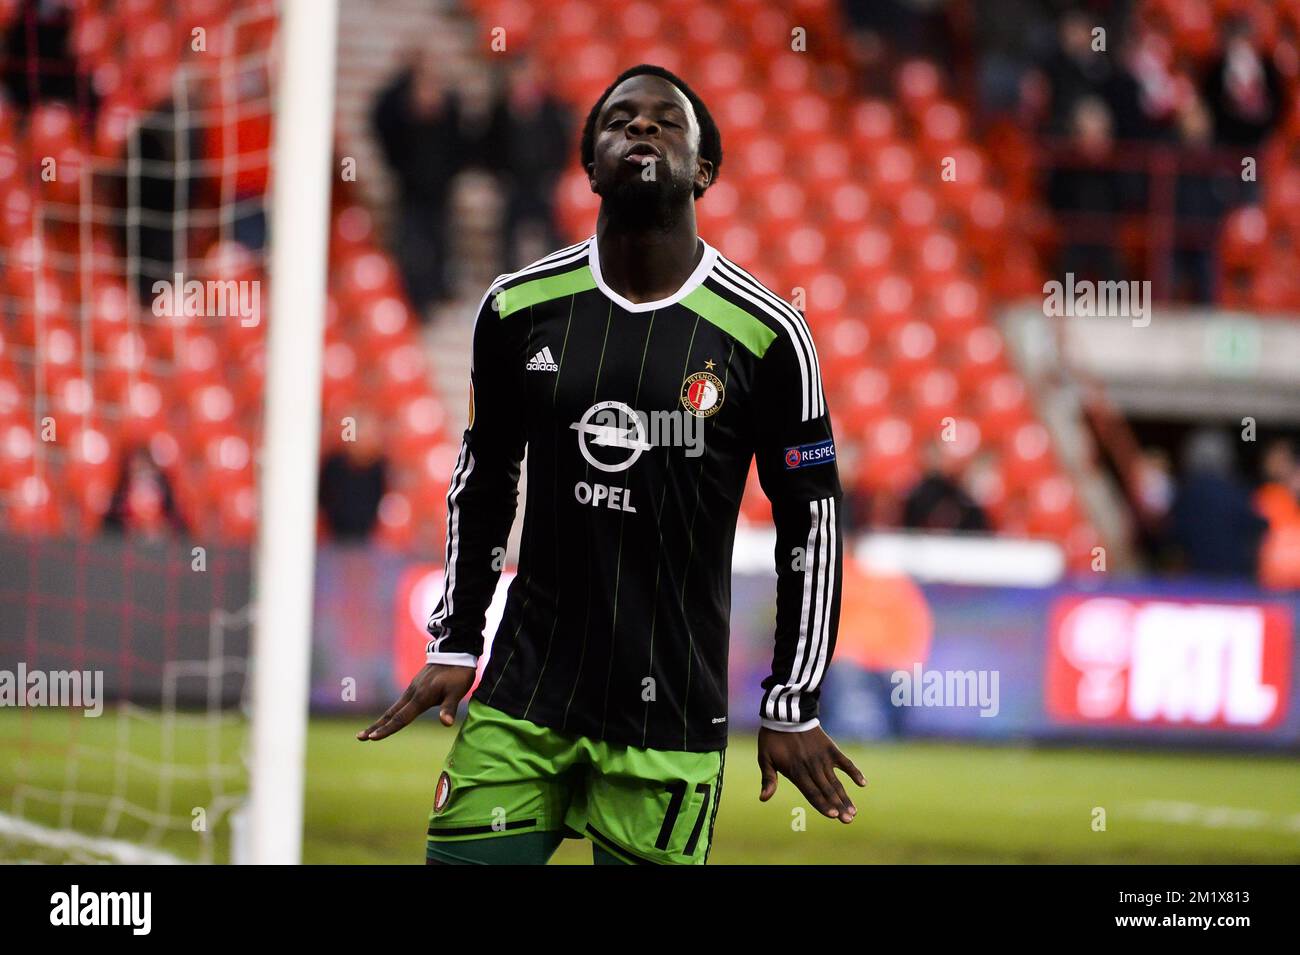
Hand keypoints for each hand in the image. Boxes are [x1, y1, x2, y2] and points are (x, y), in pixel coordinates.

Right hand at [356, 664, 475, 740]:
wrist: (456, 651)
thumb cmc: (458, 673)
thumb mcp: (457, 691)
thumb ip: (449, 707)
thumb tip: (446, 723)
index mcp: (421, 697)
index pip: (401, 718)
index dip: (387, 729)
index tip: (372, 738)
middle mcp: (413, 693)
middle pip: (391, 713)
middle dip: (376, 726)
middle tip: (360, 737)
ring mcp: (413, 688)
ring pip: (394, 708)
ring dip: (382, 720)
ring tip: (371, 731)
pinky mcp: (416, 685)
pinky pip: (401, 702)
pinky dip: (392, 712)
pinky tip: (390, 717)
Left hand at [757, 725, 866, 823]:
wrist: (786, 714)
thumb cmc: (773, 738)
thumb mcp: (765, 758)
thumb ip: (768, 779)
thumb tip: (762, 799)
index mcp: (796, 771)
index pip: (811, 792)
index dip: (822, 804)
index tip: (833, 815)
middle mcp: (812, 766)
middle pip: (827, 790)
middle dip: (838, 806)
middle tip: (849, 820)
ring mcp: (823, 757)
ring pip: (836, 781)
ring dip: (845, 797)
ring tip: (854, 811)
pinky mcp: (830, 748)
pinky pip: (845, 762)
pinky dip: (854, 772)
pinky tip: (863, 783)